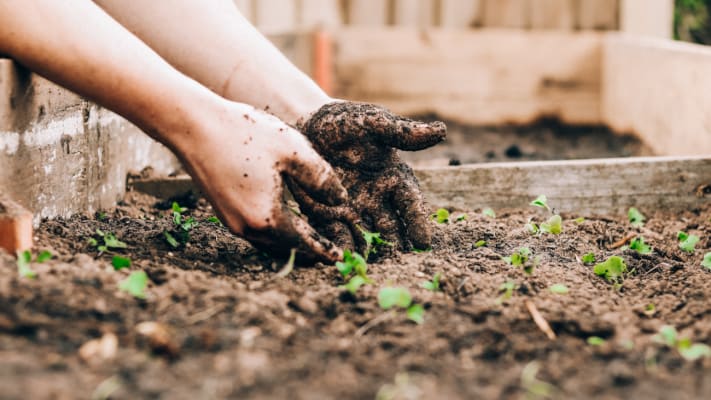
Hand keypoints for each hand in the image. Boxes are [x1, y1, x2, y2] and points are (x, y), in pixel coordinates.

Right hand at [173, 101, 347, 262]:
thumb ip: (321, 178)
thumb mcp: (293, 150)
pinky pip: (255, 231)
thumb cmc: (245, 133)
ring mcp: (231, 221)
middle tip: (329, 253)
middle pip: (285, 248)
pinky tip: (283, 221)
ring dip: (290, 243)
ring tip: (310, 240)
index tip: (339, 258)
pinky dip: (274, 232)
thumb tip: (340, 201)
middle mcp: (247, 227)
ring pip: (268, 242)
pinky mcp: (222, 211)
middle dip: (308, 251)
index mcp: (267, 217)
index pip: (304, 243)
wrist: (193, 125)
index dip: (324, 250)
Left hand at [294, 101, 445, 251]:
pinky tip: (342, 260)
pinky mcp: (328, 216)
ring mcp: (354, 210)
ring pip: (367, 237)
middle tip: (400, 264)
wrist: (306, 125)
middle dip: (396, 246)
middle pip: (392, 228)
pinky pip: (338, 236)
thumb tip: (441, 131)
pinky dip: (341, 248)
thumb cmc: (345, 122)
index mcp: (394, 178)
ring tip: (373, 268)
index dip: (418, 222)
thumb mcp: (373, 123)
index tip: (423, 242)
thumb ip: (402, 132)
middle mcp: (378, 199)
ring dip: (371, 253)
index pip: (411, 204)